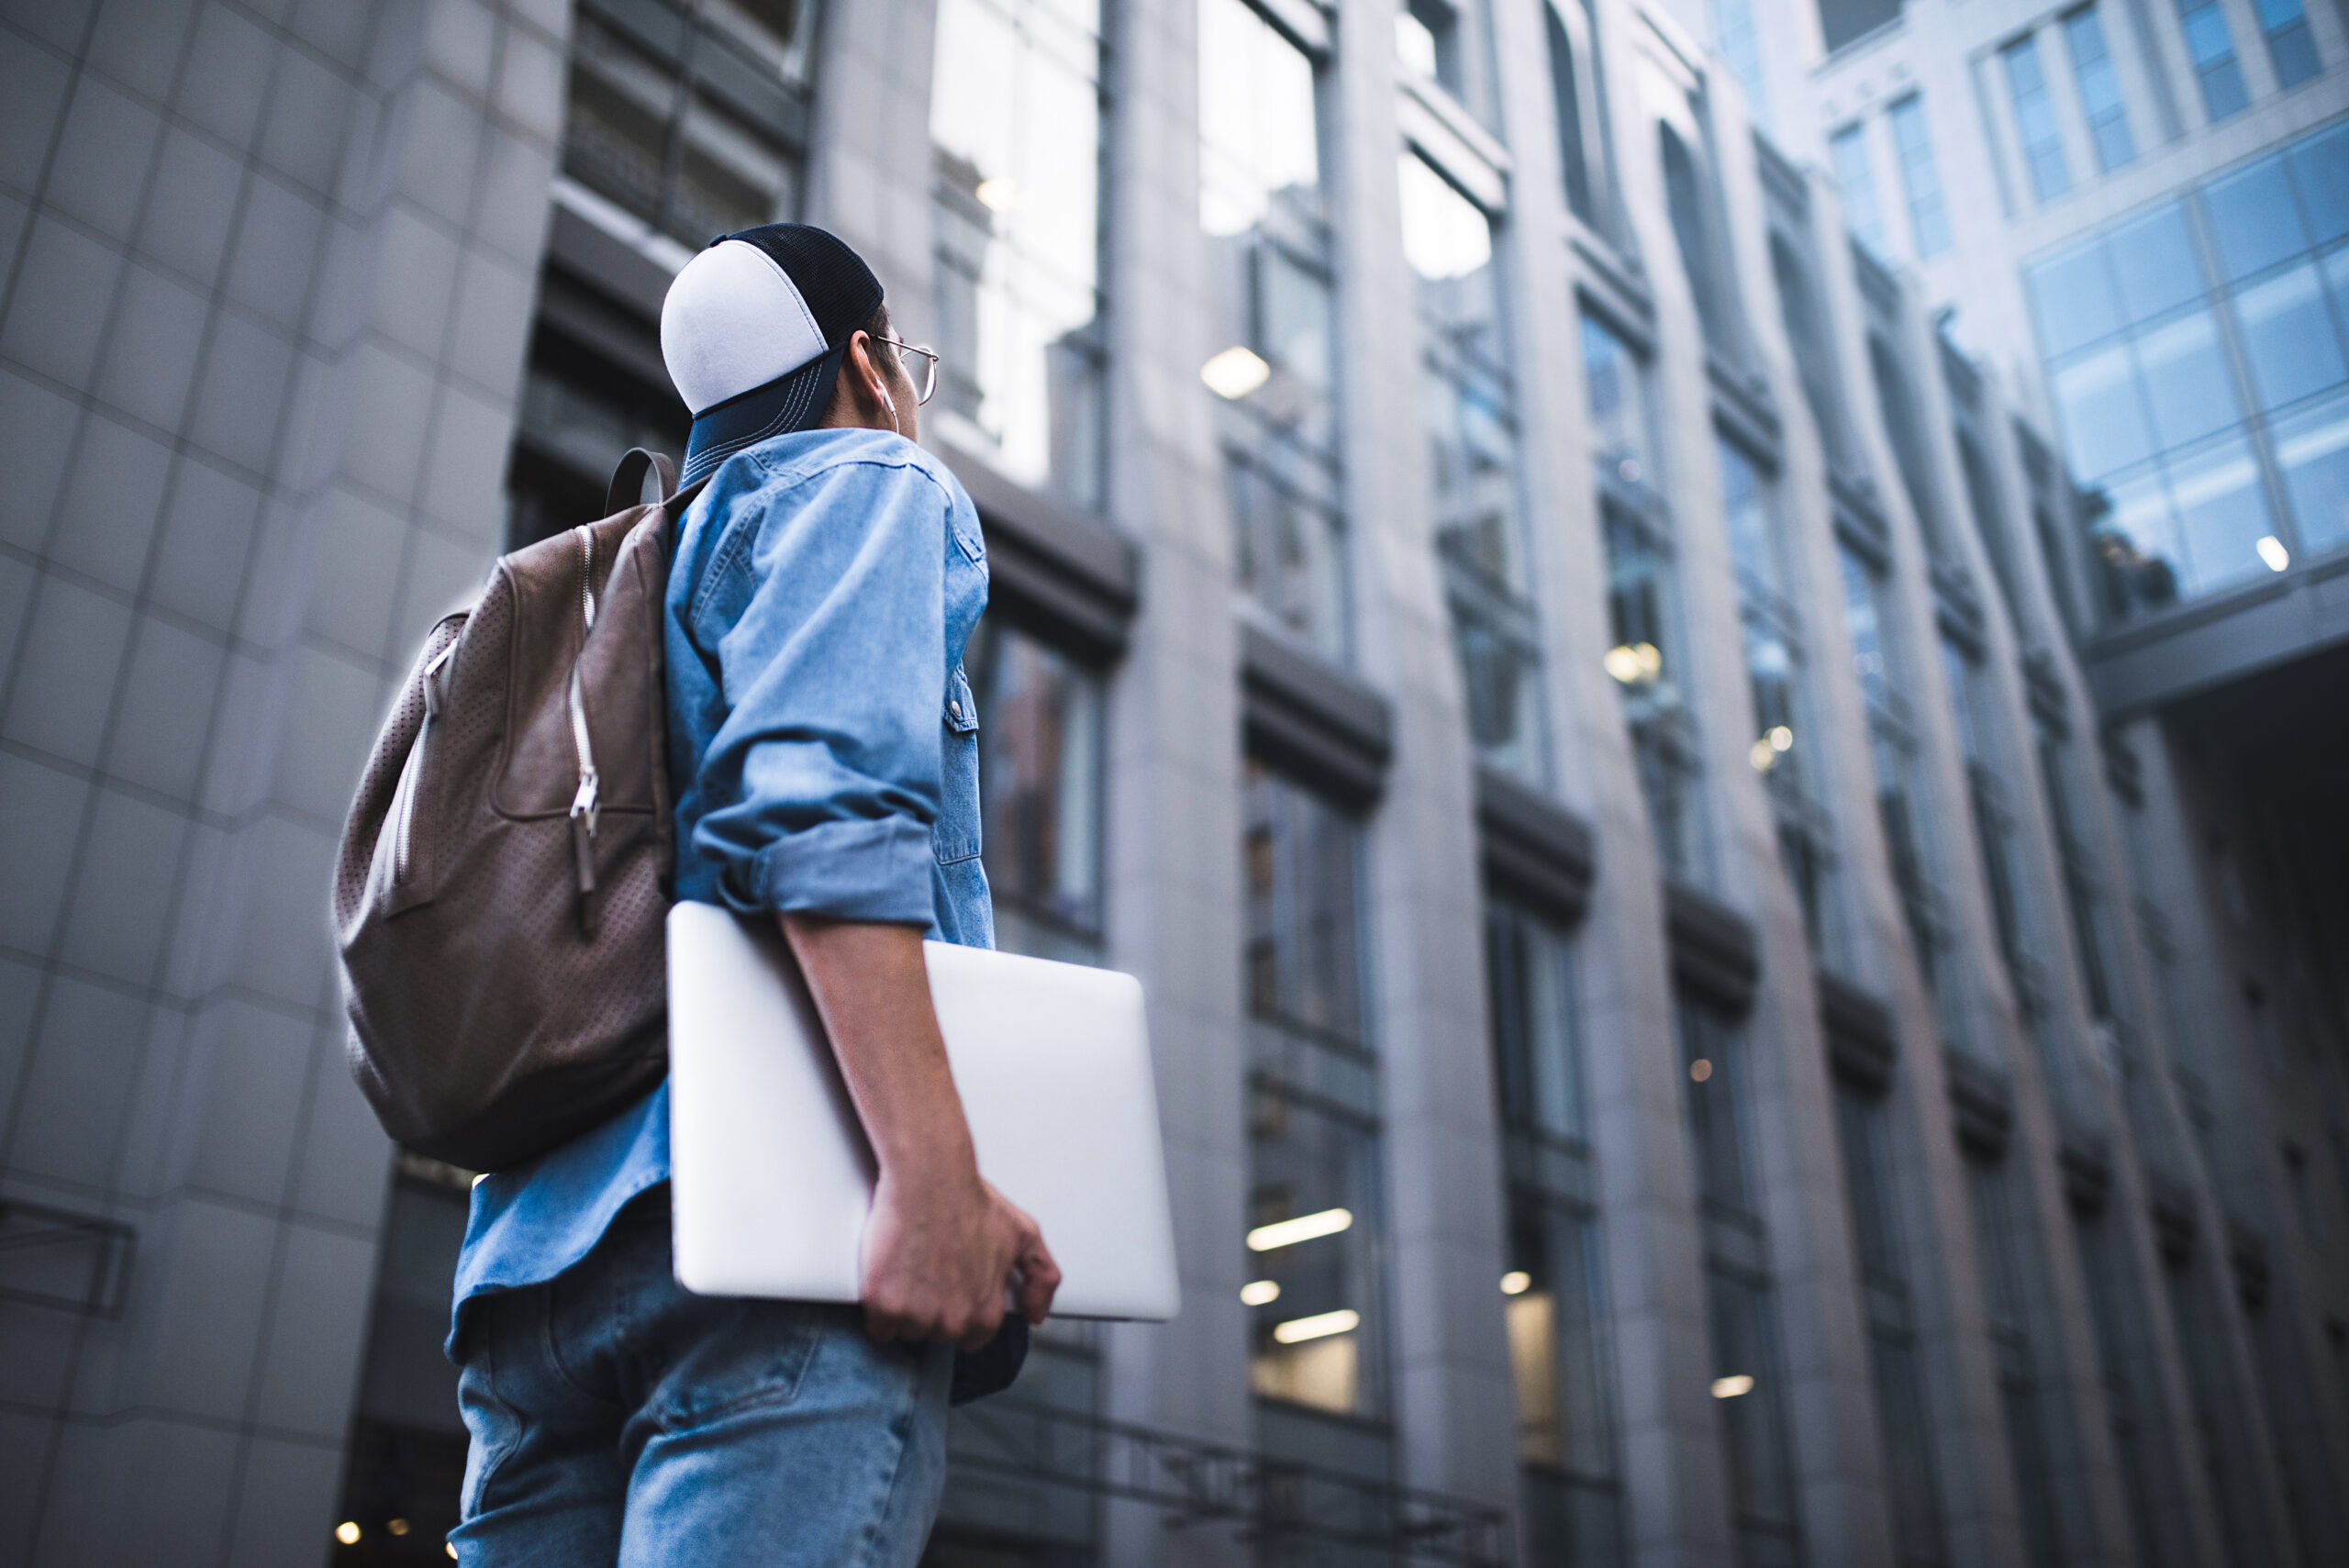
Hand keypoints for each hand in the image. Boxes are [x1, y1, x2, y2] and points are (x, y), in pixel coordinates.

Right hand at [859, 1166, 1060, 1348]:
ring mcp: (917, 1317)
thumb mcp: (1024, 1235)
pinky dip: (879, 1307)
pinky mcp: (883, 1307)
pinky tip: (890, 1277)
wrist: (929, 1178)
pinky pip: (877, 1327)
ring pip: (907, 1331)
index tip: (952, 1287)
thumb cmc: (972, 1200)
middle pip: (936, 1335)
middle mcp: (953, 1323)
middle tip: (930, 1269)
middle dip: (932, 1308)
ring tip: (911, 1267)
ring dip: (904, 1309)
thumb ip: (1041, 1277)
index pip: (971, 1338)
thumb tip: (1037, 1314)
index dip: (960, 1310)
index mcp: (986, 1314)